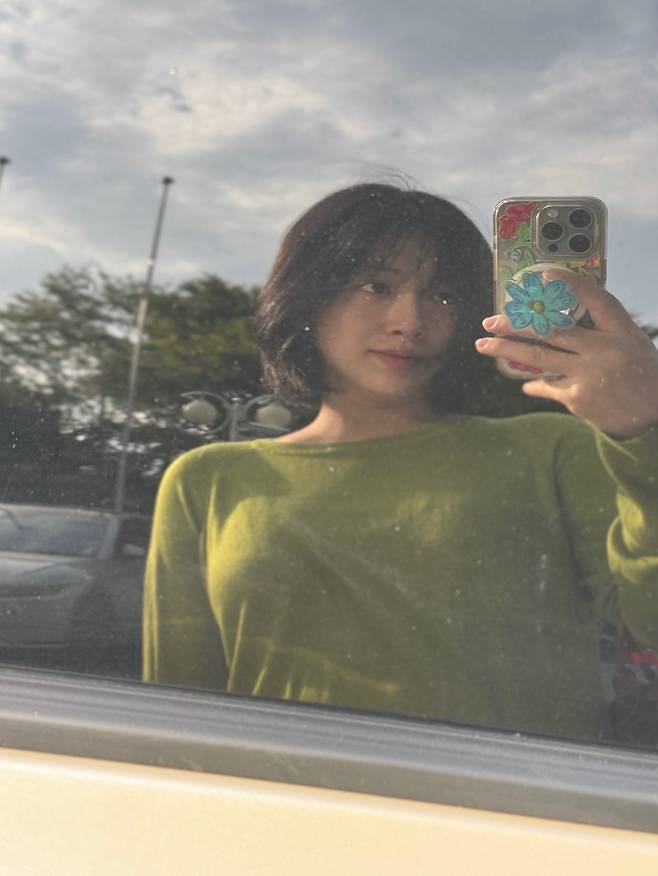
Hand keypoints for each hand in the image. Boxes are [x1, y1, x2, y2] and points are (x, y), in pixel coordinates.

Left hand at [475, 269, 657, 438]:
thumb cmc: (641, 374)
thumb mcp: (629, 344)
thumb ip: (599, 331)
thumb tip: (556, 321)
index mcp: (621, 330)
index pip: (595, 298)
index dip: (569, 284)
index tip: (544, 273)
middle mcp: (603, 349)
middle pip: (551, 330)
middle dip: (514, 324)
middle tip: (490, 321)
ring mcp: (589, 374)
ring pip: (537, 357)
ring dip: (506, 351)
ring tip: (483, 345)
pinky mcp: (578, 397)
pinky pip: (547, 386)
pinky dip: (534, 385)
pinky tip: (526, 385)